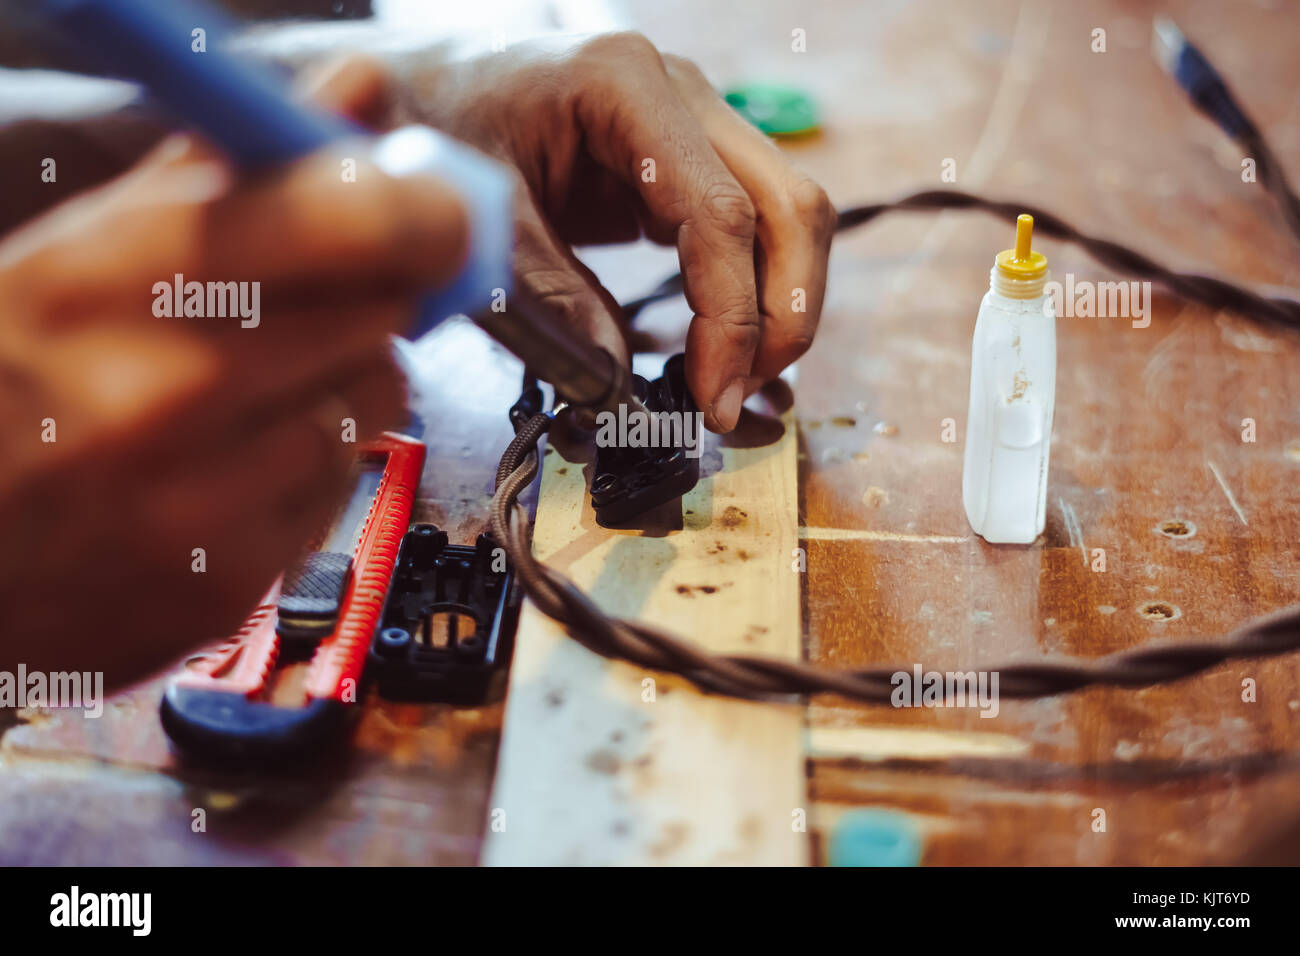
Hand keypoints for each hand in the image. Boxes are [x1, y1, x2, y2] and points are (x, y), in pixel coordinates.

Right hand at [0, 65, 466, 686]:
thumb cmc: (3, 385)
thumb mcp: (71, 252)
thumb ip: (225, 171)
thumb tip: (362, 97)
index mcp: (116, 276)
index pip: (352, 216)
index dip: (418, 208)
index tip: (431, 208)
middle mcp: (170, 390)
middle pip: (383, 311)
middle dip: (368, 295)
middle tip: (318, 300)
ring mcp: (204, 501)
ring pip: (373, 400)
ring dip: (339, 382)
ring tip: (249, 391)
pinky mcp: (232, 581)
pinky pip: (338, 486)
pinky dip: (308, 464)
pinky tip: (231, 465)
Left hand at [381, 33, 835, 431]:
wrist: (408, 86)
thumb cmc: (429, 128)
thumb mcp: (474, 216)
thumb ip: (543, 295)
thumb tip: (616, 384)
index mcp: (624, 84)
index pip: (721, 211)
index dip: (731, 317)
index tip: (713, 398)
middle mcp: (678, 93)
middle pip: (790, 205)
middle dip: (783, 314)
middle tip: (736, 399)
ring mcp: (689, 124)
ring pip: (785, 216)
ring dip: (775, 307)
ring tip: (726, 382)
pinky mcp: (682, 163)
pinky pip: (747, 230)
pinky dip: (745, 293)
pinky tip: (710, 349)